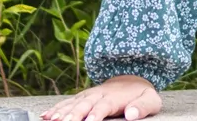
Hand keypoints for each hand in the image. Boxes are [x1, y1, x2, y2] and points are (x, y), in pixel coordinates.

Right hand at [40, 75, 160, 120]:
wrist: (132, 79)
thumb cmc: (141, 95)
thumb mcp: (150, 100)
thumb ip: (142, 107)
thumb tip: (131, 114)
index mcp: (114, 97)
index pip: (103, 106)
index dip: (96, 113)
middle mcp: (98, 95)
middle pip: (84, 105)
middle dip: (74, 114)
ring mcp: (88, 95)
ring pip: (73, 103)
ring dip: (61, 112)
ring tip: (51, 120)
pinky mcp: (81, 97)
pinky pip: (67, 102)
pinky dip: (56, 108)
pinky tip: (46, 116)